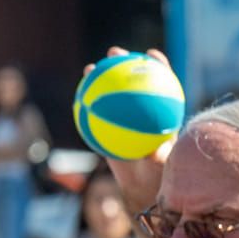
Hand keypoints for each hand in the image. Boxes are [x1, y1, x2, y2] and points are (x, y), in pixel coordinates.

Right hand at [90, 47, 172, 215]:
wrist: (143, 184)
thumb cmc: (158, 175)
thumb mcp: (160, 167)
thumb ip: (157, 157)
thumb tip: (151, 150)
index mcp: (160, 112)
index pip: (161, 83)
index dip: (159, 67)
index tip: (152, 54)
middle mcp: (142, 110)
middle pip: (133, 80)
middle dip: (123, 63)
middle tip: (115, 53)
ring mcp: (124, 117)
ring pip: (111, 93)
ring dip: (100, 79)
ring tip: (89, 69)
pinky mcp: (109, 127)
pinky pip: (96, 115)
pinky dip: (87, 106)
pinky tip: (77, 100)